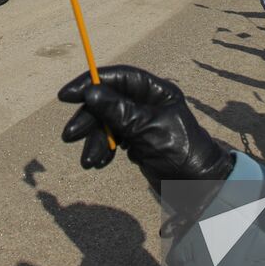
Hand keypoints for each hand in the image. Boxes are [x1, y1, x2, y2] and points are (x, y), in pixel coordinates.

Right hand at [59, 66, 232, 192]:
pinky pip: (111, 140)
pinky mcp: (135, 141)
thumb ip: (119, 110)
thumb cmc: (180, 152)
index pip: (119, 77)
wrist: (198, 188)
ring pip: (106, 123)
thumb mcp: (148, 129)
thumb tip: (91, 91)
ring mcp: (140, 122)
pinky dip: (102, 150)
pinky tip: (99, 163)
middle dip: (89, 119)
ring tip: (89, 162)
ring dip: (94, 141)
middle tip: (70, 136)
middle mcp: (147, 103)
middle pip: (107, 101)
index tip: (67, 95)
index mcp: (156, 91)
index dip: (91, 82)